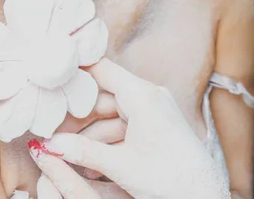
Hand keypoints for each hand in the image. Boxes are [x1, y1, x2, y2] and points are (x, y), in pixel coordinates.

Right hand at [28, 58, 230, 198]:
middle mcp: (149, 96)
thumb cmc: (170, 179)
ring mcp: (155, 111)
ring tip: (69, 155)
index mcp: (142, 94)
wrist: (206, 198)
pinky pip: (126, 126)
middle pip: (103, 96)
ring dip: (91, 134)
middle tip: (54, 130)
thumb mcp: (120, 165)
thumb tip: (48, 145)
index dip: (75, 73)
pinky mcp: (158, 126)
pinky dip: (108, 141)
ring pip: (112, 115)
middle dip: (78, 116)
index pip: (101, 69)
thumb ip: (82, 152)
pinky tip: (90, 162)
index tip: (53, 78)